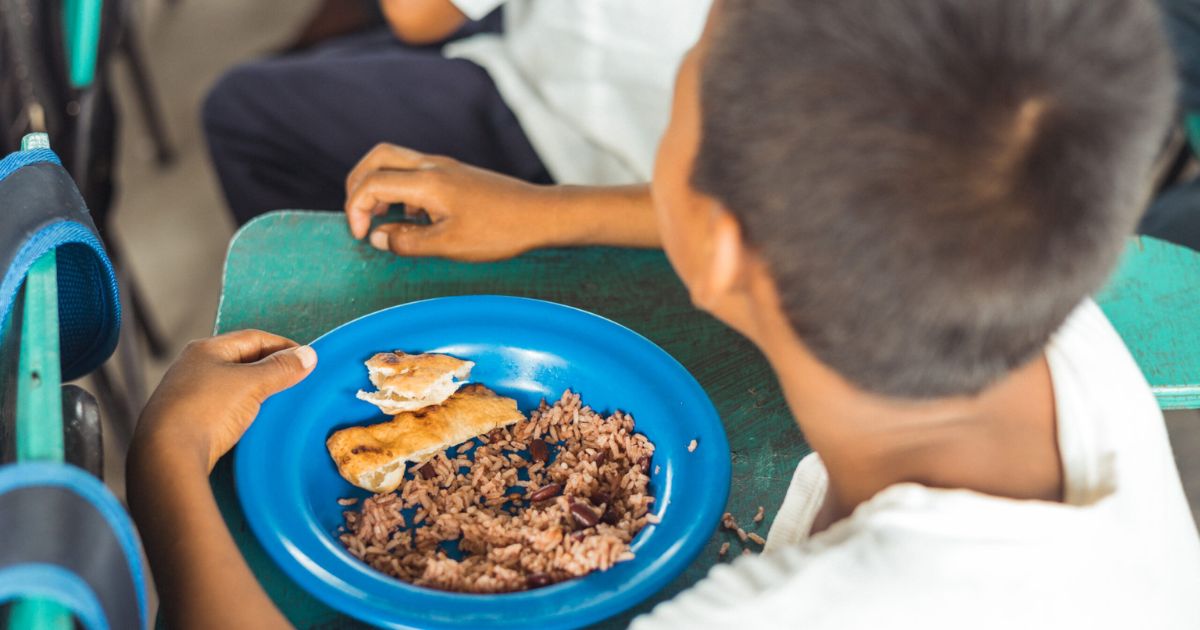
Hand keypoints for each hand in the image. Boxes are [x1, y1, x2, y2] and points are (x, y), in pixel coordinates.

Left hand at [133, 330, 316, 472]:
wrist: (167, 456)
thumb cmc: (206, 411)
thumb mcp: (251, 384)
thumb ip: (281, 368)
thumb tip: (308, 355)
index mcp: (206, 350)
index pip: (254, 338)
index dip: (284, 346)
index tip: (307, 360)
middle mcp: (194, 367)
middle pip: (243, 361)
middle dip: (272, 369)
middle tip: (298, 381)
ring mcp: (188, 394)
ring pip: (234, 386)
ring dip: (258, 392)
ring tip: (281, 403)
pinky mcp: (188, 421)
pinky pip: (225, 408)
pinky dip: (244, 410)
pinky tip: (256, 422)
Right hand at [344, 144, 556, 261]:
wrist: (540, 215)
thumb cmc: (500, 231)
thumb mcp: (449, 245)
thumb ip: (408, 241)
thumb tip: (379, 238)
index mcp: (427, 182)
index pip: (372, 183)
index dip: (355, 209)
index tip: (362, 236)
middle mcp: (432, 166)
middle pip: (377, 158)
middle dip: (357, 185)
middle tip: (358, 217)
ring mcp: (445, 168)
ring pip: (396, 163)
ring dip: (380, 187)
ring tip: (383, 222)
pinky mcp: (455, 176)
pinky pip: (415, 174)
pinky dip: (401, 192)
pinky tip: (413, 220)